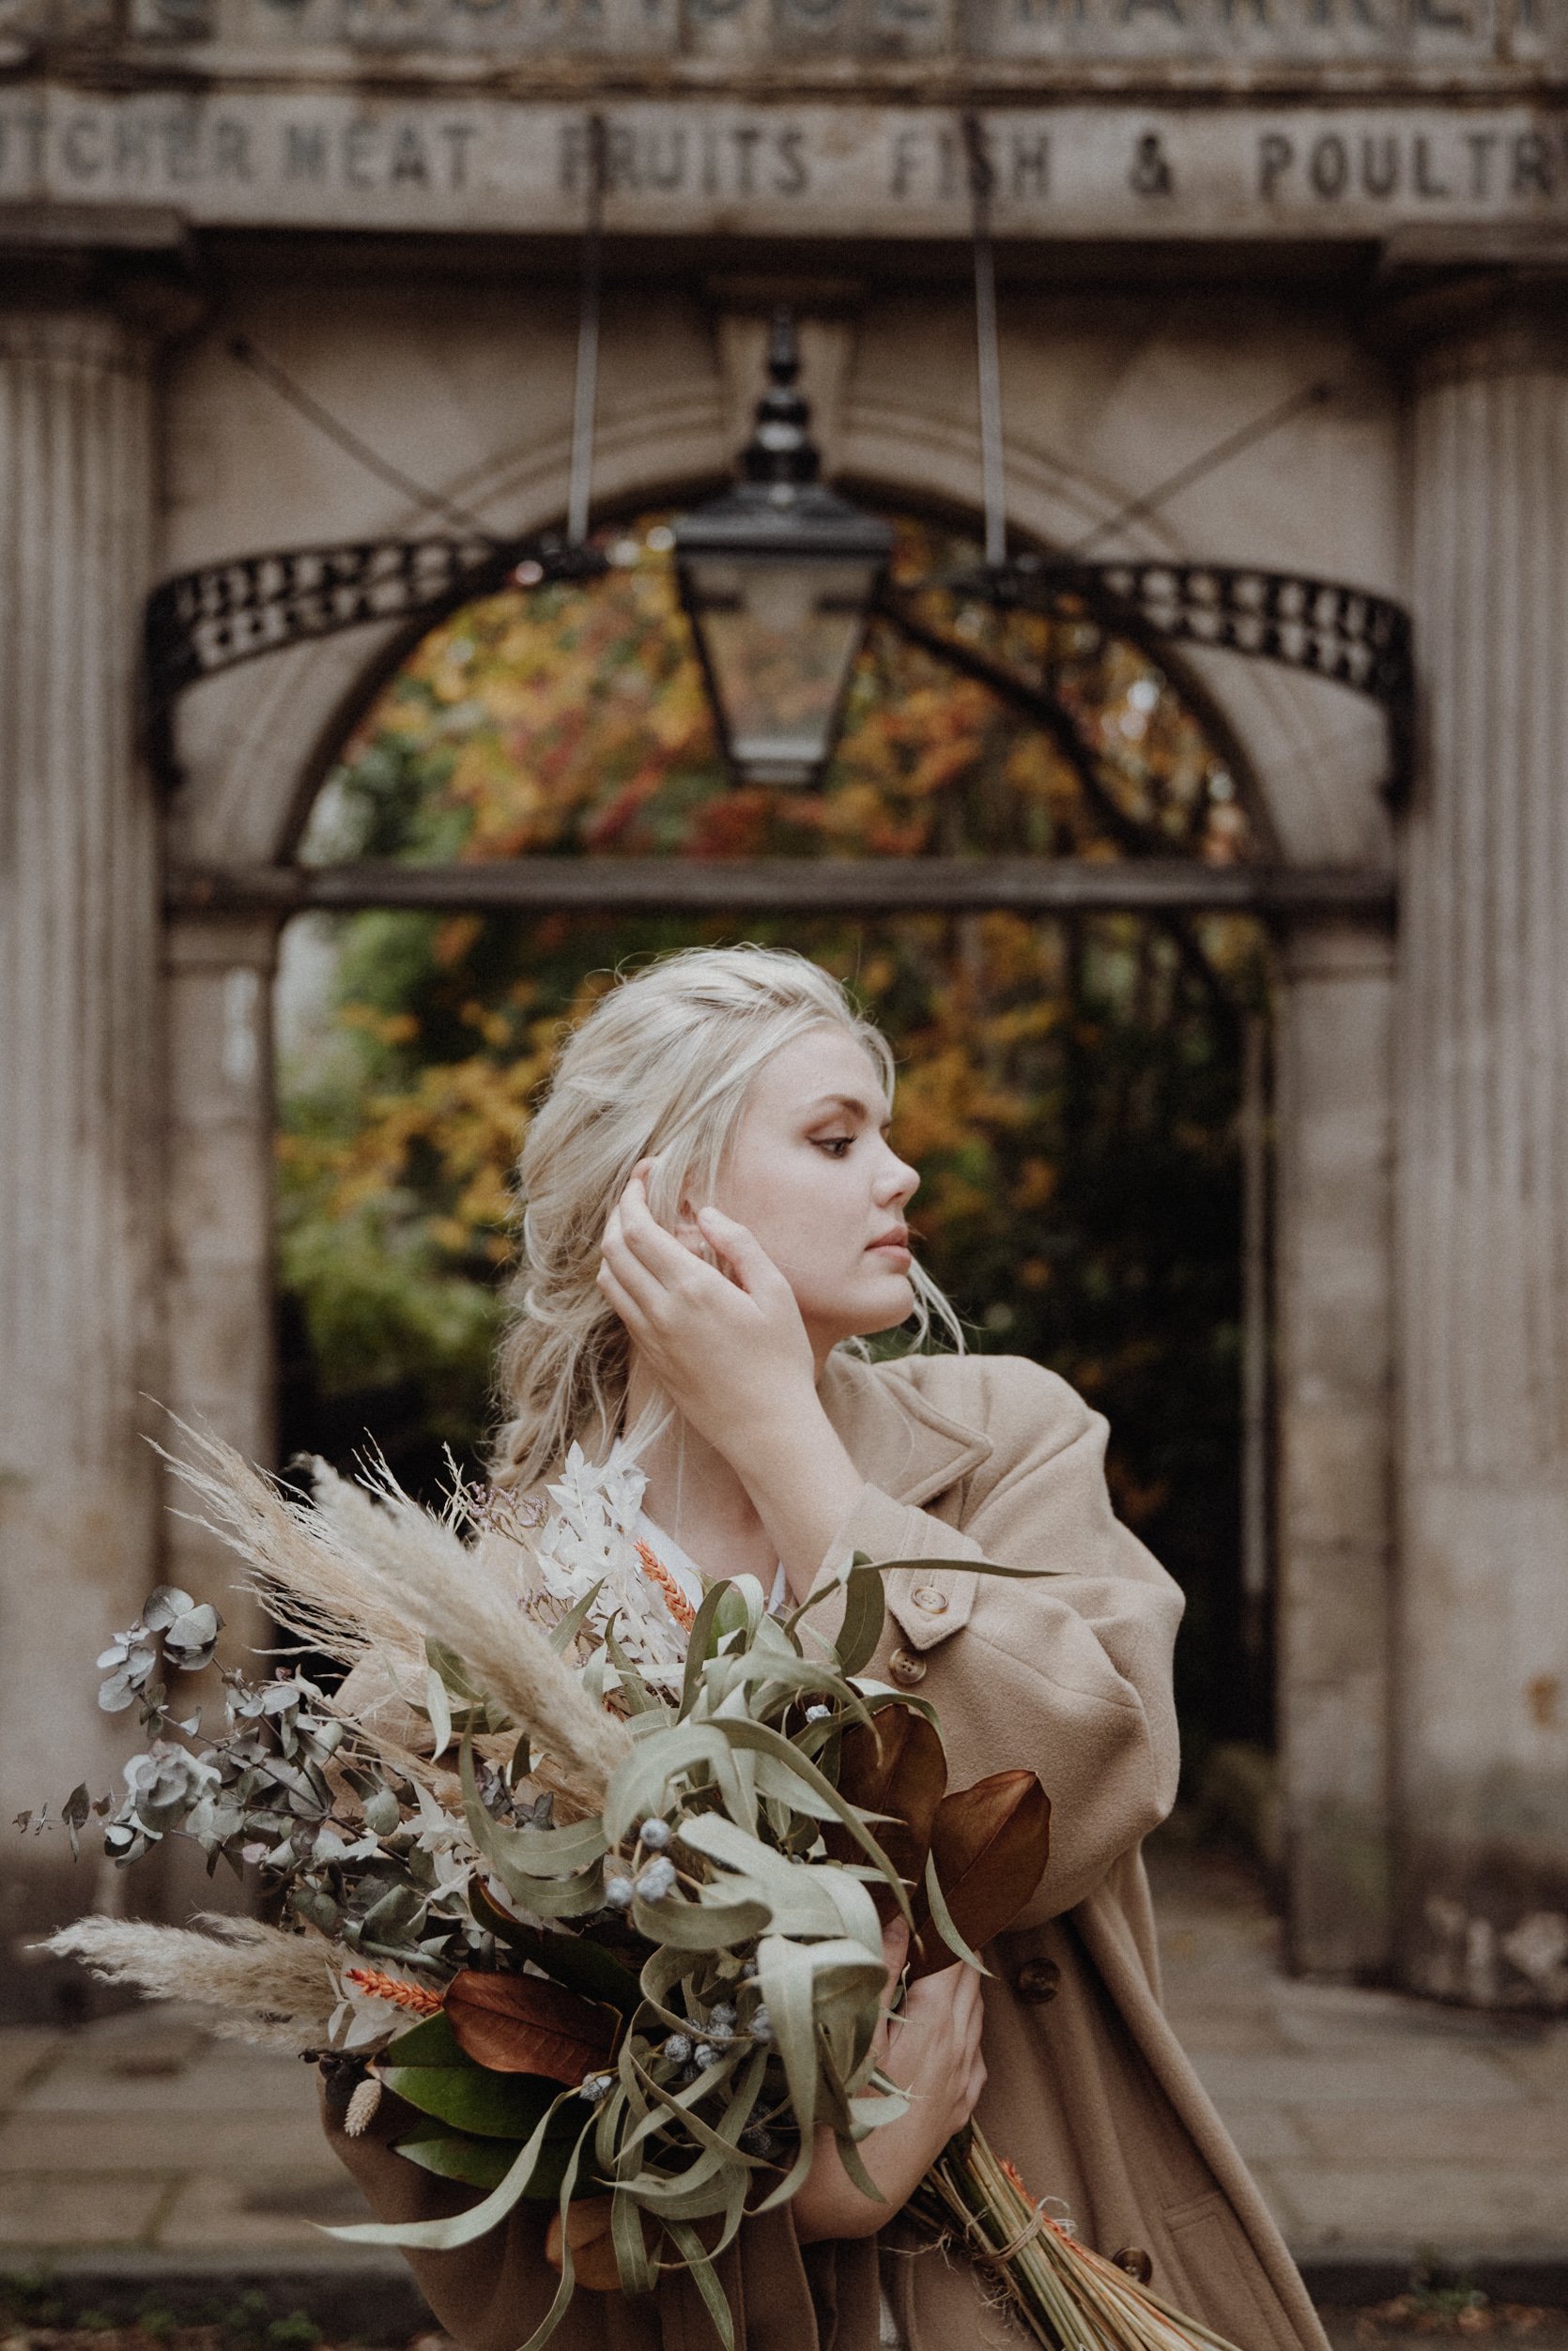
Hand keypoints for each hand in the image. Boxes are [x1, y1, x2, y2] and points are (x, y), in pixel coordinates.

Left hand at [597, 1165, 817, 1458]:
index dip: (632, 1194)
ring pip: (608, 1280)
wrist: (766, 1430)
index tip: (645, 1173)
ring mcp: (650, 1338)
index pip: (636, 1228)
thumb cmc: (781, 1361)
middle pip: (612, 1249)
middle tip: (639, 1195)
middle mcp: (659, 1311)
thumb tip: (705, 1213)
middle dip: (618, 1213)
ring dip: (615, 1247)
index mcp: (691, 1289)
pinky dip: (622, 1278)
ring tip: (640, 1229)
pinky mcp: (651, 1358)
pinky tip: (648, 1272)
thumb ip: (739, 1244)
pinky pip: (620, 1307)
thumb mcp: (776, 1293)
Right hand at [791, 1919, 986, 2244]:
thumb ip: (883, 1971)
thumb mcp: (857, 2030)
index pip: (959, 1952)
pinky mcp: (959, 2109)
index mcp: (937, 2019)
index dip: (952, 1920)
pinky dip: (962, 2029)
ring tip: (934, 1968)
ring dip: (959, 1988)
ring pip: (975, 2017)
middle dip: (956, 1949)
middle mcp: (961, 2046)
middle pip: (971, 1980)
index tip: (942, 1894)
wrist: (856, 2192)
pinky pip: (973, 2056)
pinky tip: (943, 2028)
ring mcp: (964, 2081)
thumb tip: (901, 1920)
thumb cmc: (847, 2107)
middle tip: (933, 1923)